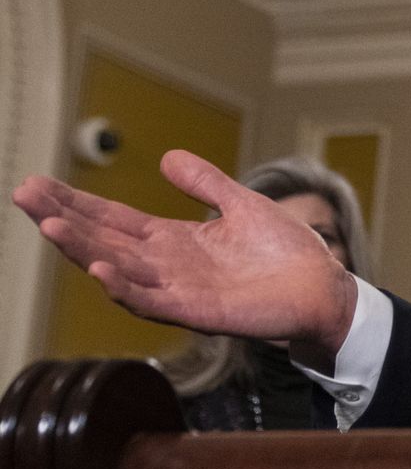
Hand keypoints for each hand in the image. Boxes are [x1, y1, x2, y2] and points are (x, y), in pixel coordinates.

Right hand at [12, 149, 357, 370]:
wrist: (323, 288)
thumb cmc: (285, 253)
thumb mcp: (241, 204)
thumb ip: (205, 183)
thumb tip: (167, 157)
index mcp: (173, 240)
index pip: (113, 219)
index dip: (76, 203)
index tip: (37, 184)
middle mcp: (166, 267)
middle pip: (104, 239)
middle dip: (63, 219)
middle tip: (25, 195)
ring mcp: (178, 291)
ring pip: (119, 269)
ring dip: (84, 250)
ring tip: (50, 226)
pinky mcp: (199, 311)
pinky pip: (153, 301)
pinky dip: (126, 287)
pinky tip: (102, 268)